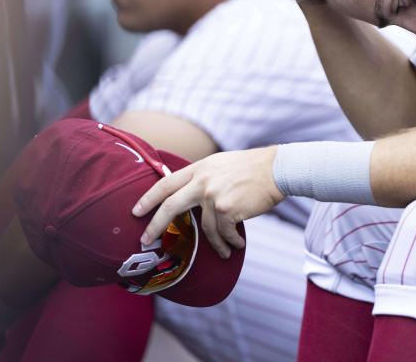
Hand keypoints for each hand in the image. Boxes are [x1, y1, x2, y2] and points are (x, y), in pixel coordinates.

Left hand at [133, 147, 283, 258]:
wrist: (279, 169)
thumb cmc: (255, 168)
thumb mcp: (223, 164)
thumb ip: (205, 176)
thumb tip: (191, 194)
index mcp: (200, 168)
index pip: (166, 183)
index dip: (148, 198)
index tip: (136, 211)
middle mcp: (202, 181)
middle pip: (170, 205)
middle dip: (155, 225)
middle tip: (145, 240)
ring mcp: (213, 195)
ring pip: (205, 228)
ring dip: (216, 243)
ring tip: (224, 250)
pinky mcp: (227, 209)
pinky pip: (223, 233)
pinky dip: (230, 242)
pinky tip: (237, 245)